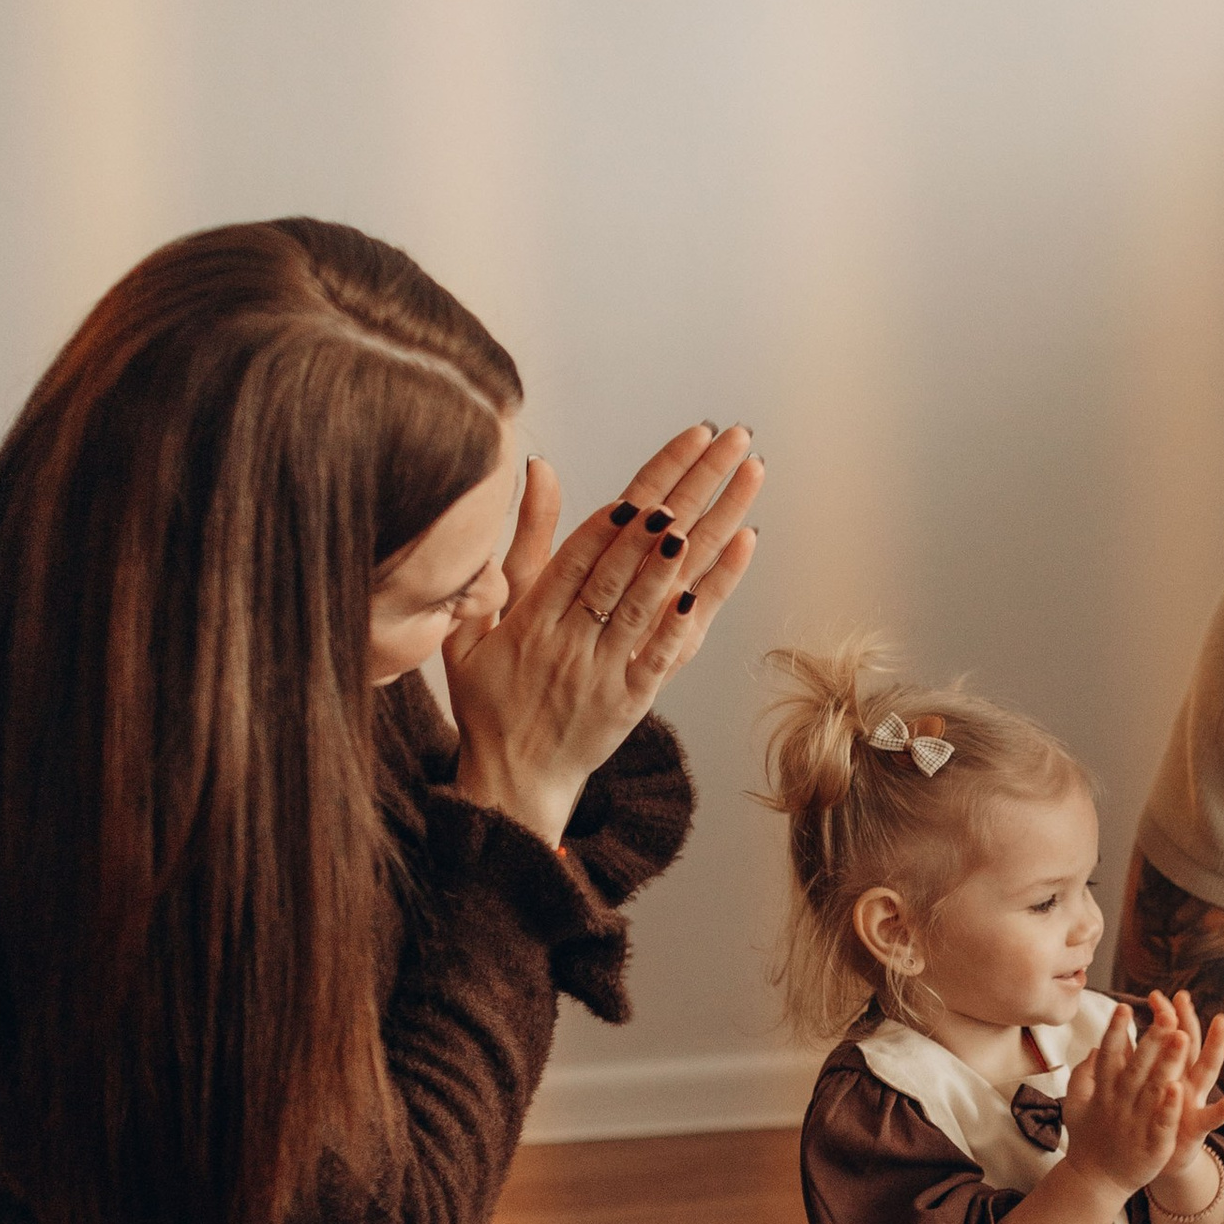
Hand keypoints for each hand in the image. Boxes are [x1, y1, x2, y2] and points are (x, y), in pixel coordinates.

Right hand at [444, 422, 762, 843]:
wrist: (509, 783)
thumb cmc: (490, 697)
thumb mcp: (477, 620)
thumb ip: (517, 545)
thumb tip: (539, 468)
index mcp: (533, 609)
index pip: (596, 535)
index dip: (643, 486)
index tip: (683, 443)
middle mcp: (573, 632)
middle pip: (640, 549)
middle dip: (689, 487)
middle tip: (730, 440)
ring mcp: (606, 666)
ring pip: (662, 586)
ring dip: (709, 529)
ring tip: (746, 477)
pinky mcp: (634, 697)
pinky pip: (673, 644)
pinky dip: (709, 597)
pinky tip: (741, 551)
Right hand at [1062, 998, 1194, 1198]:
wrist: (1095, 1182)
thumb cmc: (1088, 1139)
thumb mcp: (1075, 1104)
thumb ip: (1083, 1075)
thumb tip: (1094, 1046)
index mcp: (1103, 1093)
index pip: (1108, 1056)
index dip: (1115, 1032)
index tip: (1123, 1007)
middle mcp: (1119, 1105)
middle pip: (1136, 1068)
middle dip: (1151, 1041)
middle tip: (1165, 1015)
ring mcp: (1135, 1125)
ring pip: (1153, 1090)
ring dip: (1167, 1063)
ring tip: (1182, 1038)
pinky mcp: (1151, 1146)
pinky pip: (1162, 1124)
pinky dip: (1169, 1107)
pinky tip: (1179, 1089)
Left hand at [1140, 990, 1223, 1197]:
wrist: (1153, 1162)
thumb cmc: (1144, 1121)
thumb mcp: (1136, 1090)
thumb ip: (1127, 1064)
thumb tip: (1114, 1037)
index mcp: (1168, 1070)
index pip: (1166, 1036)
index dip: (1163, 1015)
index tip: (1157, 994)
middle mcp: (1185, 1080)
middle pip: (1189, 1044)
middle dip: (1187, 1019)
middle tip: (1184, 996)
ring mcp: (1194, 1102)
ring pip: (1207, 1070)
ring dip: (1214, 1046)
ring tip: (1221, 1021)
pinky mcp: (1197, 1129)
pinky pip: (1210, 1120)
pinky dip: (1220, 1111)